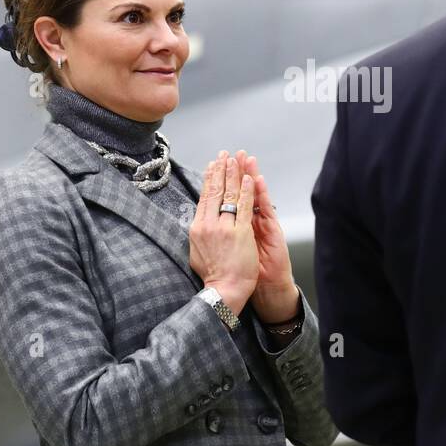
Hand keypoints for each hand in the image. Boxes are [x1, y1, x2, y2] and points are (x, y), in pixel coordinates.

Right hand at [189, 151, 258, 314]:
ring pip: (229, 195)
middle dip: (221, 170)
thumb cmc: (212, 274)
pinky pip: (244, 207)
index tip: (212, 165)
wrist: (223, 290)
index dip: (209, 179)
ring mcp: (225, 228)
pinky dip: (247, 191)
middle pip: (216, 191)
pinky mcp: (240, 232)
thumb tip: (197, 221)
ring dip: (234, 175)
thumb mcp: (196, 250)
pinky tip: (248, 178)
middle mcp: (209, 225)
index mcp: (197, 228)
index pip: (204, 197)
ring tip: (236, 159)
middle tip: (224, 155)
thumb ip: (199, 233)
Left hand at [234, 150, 299, 324]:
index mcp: (239, 222)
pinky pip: (266, 210)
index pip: (232, 196)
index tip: (220, 161)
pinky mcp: (273, 231)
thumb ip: (223, 229)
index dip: (226, 179)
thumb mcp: (232, 246)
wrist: (264, 286)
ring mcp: (264, 224)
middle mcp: (252, 220)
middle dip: (239, 171)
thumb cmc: (245, 269)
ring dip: (252, 176)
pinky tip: (258, 180)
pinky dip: (262, 195)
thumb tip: (207, 215)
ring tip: (248, 159)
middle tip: (237, 152)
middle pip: (244, 191)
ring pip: (256, 195)